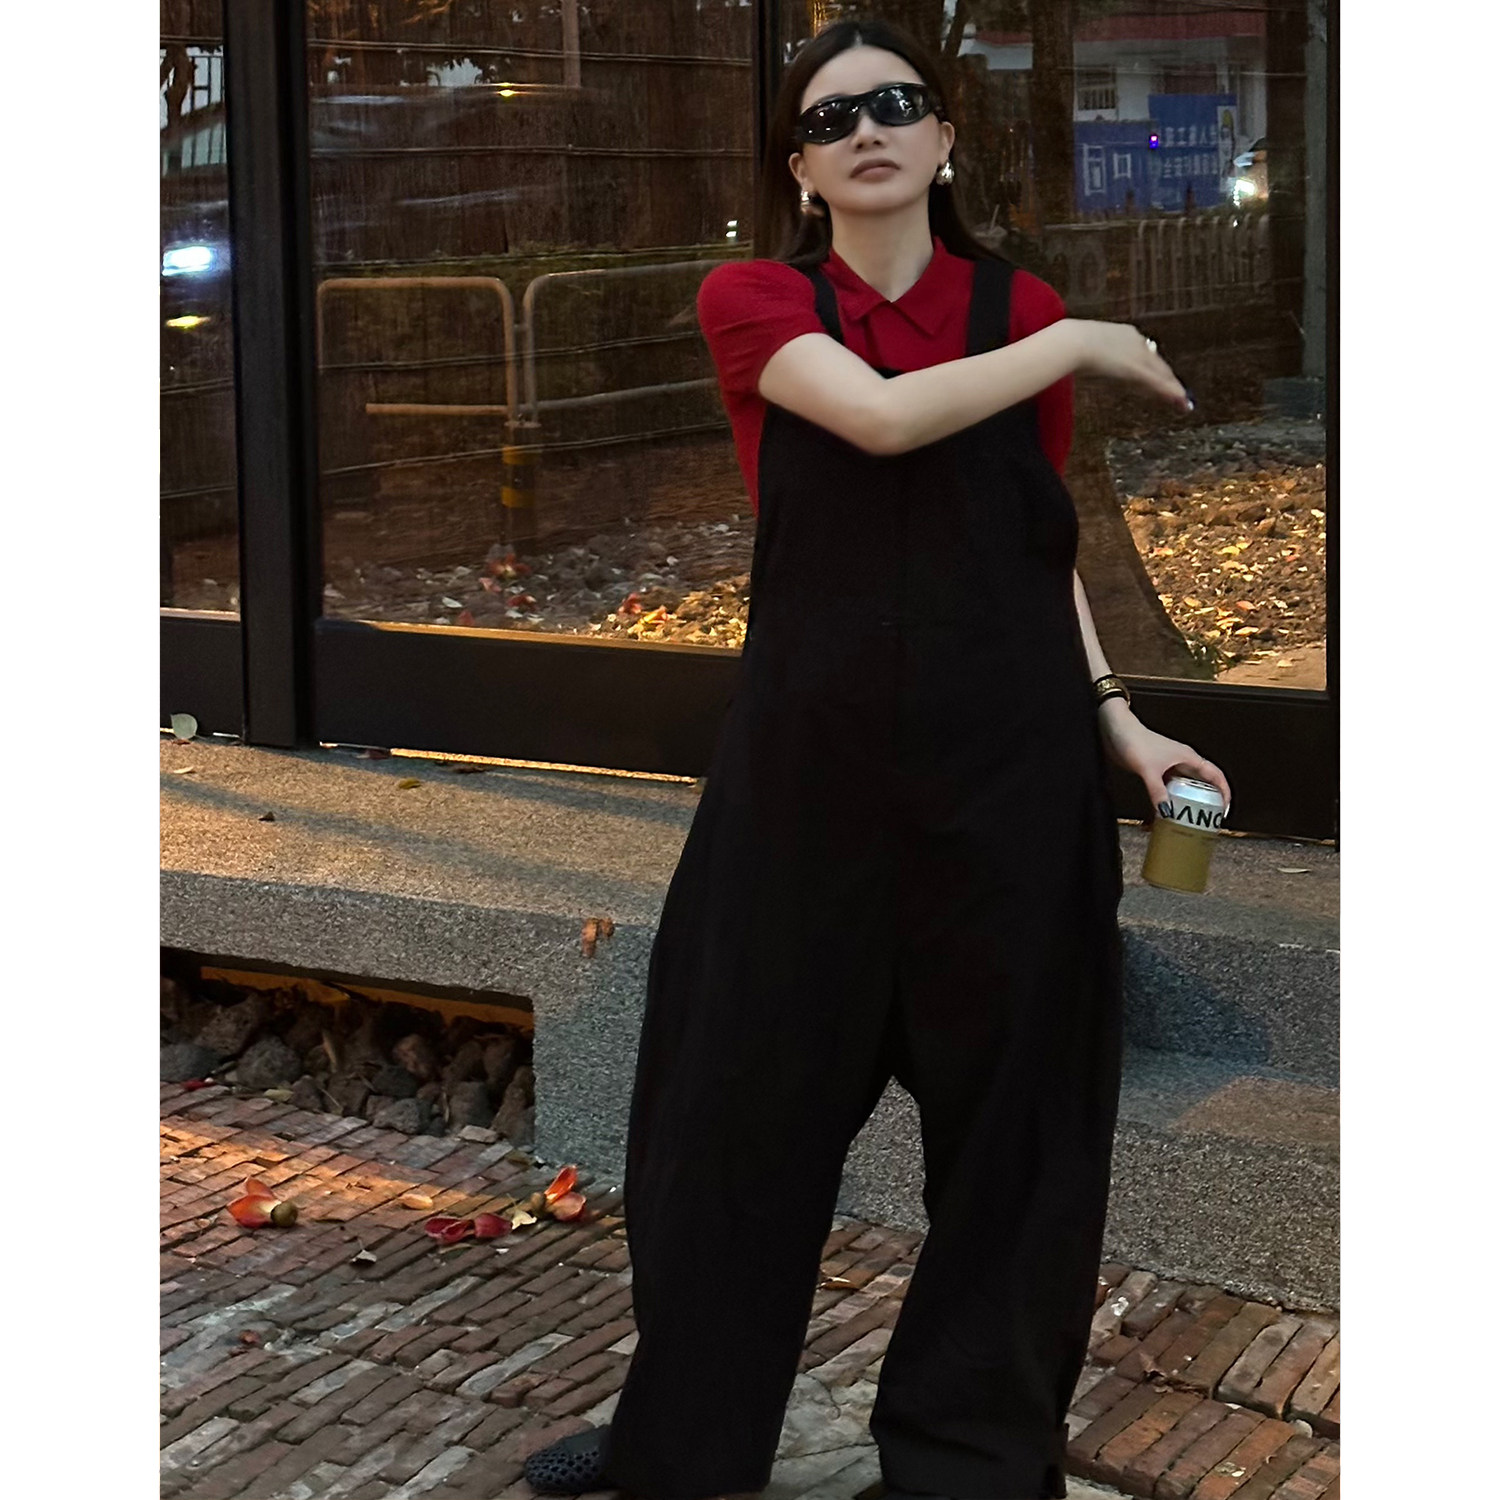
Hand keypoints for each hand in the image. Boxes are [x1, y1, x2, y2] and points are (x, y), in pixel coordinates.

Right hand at [1067, 319, 1191, 411]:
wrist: (1072, 343)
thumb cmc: (1068, 346)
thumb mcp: (1080, 348)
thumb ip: (1083, 353)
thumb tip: (1070, 357)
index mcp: (1124, 334)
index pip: (1144, 353)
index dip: (1153, 366)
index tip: (1160, 376)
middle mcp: (1136, 342)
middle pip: (1157, 364)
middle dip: (1168, 378)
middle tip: (1178, 392)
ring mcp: (1137, 356)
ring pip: (1161, 374)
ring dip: (1173, 388)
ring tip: (1183, 401)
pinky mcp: (1137, 370)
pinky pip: (1158, 383)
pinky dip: (1171, 392)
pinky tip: (1182, 401)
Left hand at [1097, 701, 1231, 818]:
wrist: (1114, 729)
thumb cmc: (1134, 739)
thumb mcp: (1148, 769)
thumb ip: (1157, 791)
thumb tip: (1166, 811)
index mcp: (1188, 757)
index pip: (1215, 775)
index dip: (1224, 791)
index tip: (1225, 808)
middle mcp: (1181, 760)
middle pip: (1202, 782)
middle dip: (1208, 800)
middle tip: (1208, 817)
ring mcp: (1168, 765)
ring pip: (1184, 786)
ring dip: (1187, 800)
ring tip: (1187, 817)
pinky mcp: (1155, 769)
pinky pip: (1168, 787)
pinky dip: (1169, 798)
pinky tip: (1164, 809)